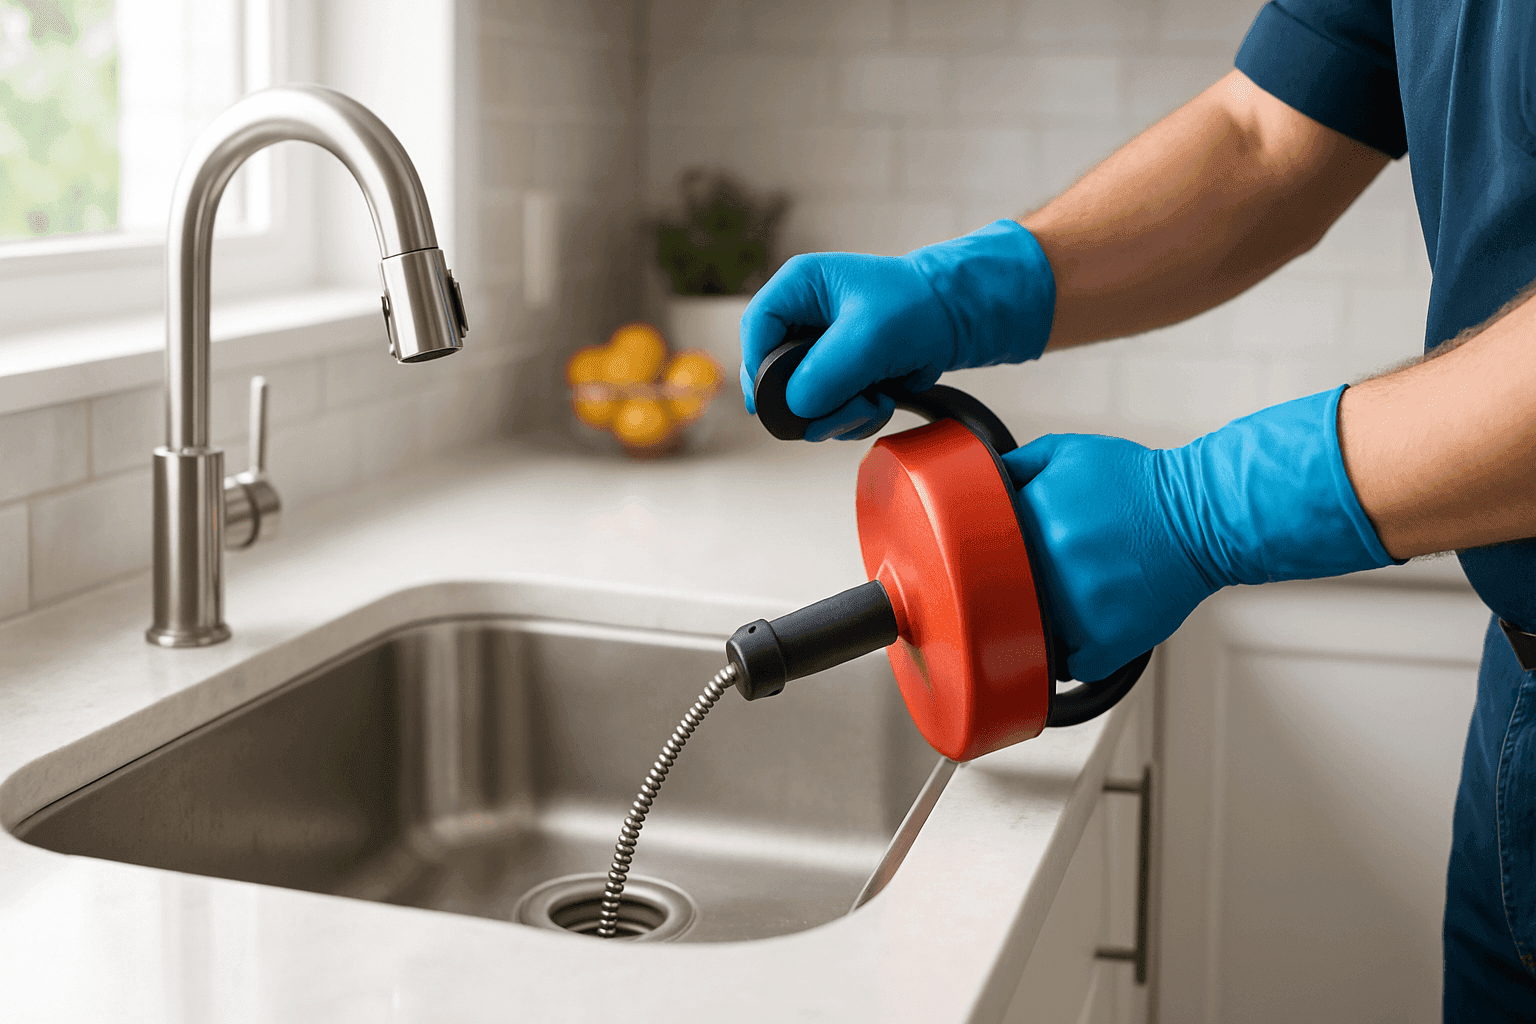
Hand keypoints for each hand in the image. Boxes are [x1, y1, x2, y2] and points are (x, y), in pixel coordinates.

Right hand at [739, 220, 1055, 440]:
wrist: (957, 319)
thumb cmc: (917, 307)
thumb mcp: (868, 336)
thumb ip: (826, 373)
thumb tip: (798, 408)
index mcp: (799, 288)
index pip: (756, 330)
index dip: (759, 370)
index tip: (772, 403)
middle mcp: (803, 317)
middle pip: (776, 376)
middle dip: (811, 403)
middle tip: (846, 407)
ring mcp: (819, 349)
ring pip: (802, 402)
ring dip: (838, 414)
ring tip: (873, 400)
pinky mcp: (838, 374)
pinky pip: (827, 410)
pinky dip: (853, 416)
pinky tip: (880, 401)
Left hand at [1003, 386, 1396, 679]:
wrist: (1204, 514)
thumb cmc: (1141, 484)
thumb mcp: (1067, 453)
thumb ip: (1016, 467)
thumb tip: (977, 483)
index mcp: (1033, 524)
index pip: (979, 559)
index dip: (984, 563)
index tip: (995, 566)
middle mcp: (1052, 570)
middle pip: (1003, 602)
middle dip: (1013, 595)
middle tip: (1034, 584)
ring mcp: (1079, 612)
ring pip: (1033, 638)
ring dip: (1043, 626)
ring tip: (1066, 603)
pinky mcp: (1108, 643)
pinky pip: (1071, 667)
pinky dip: (1076, 655)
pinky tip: (1086, 629)